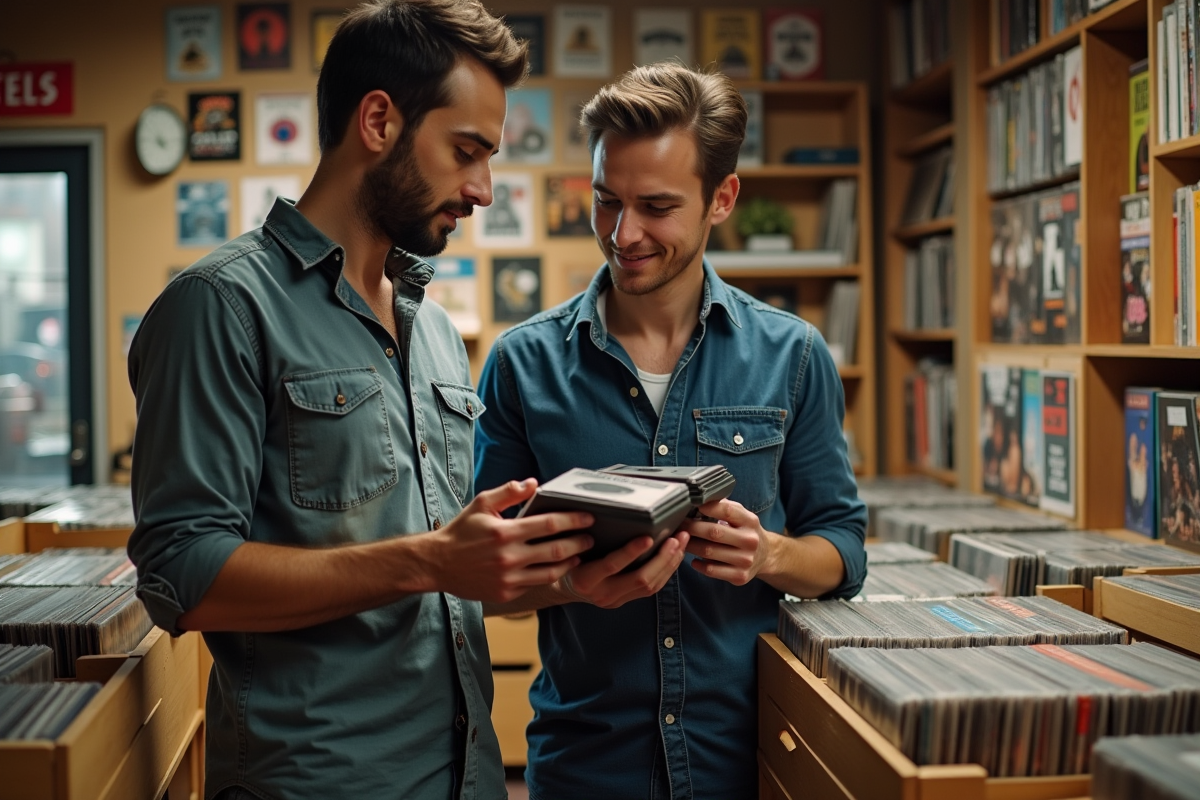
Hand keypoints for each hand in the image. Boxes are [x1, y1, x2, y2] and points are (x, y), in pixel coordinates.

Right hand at [423, 479, 593, 602]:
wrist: (437, 564)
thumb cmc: (461, 532)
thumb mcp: (481, 504)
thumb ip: (508, 493)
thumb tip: (533, 484)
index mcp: (505, 532)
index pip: (550, 524)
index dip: (573, 520)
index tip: (588, 516)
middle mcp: (509, 557)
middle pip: (557, 550)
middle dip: (579, 542)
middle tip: (590, 537)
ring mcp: (508, 578)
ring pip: (551, 572)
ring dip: (570, 563)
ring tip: (579, 554)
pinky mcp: (506, 593)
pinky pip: (535, 584)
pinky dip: (549, 575)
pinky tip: (557, 568)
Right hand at [554, 531, 689, 608]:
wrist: (566, 588)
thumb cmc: (570, 560)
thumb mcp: (572, 549)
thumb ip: (588, 537)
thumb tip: (609, 511)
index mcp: (586, 578)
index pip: (612, 565)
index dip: (631, 551)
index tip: (649, 537)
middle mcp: (603, 593)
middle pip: (641, 579)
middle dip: (663, 558)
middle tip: (676, 538)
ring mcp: (616, 600)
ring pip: (651, 586)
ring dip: (669, 564)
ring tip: (681, 543)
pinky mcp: (626, 601)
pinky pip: (652, 589)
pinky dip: (666, 571)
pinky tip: (674, 557)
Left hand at [680, 499, 775, 585]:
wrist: (765, 556)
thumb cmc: (745, 532)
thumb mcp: (742, 516)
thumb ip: (724, 507)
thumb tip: (699, 500)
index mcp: (750, 521)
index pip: (727, 510)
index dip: (707, 507)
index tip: (692, 505)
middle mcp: (750, 540)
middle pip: (714, 532)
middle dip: (691, 527)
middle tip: (678, 525)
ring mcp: (746, 560)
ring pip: (709, 552)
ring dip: (690, 545)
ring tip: (681, 541)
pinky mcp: (740, 576)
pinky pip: (712, 570)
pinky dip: (699, 564)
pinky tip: (693, 559)